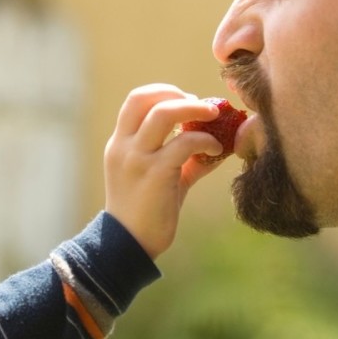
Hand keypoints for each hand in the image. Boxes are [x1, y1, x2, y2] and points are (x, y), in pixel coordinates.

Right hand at [104, 84, 224, 258]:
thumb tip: (217, 144)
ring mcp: (137, 158)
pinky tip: (217, 150)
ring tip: (214, 116)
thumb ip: (183, 158)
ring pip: (164, 113)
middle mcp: (124, 146)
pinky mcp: (155, 173)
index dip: (164, 92)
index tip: (186, 101)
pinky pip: (184, 143)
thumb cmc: (146, 212)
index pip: (136, 100)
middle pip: (146, 98)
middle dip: (177, 93)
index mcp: (120, 143)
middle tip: (202, 105)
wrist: (129, 246)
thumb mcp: (159, 177)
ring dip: (194, 108)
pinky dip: (205, 140)